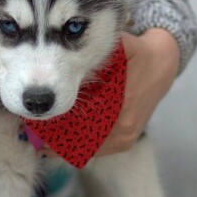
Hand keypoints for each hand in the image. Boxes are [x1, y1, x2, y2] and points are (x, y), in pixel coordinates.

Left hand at [39, 28, 179, 157]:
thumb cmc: (139, 54)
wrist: (163, 65)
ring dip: (65, 147)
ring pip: (90, 149)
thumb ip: (100, 53)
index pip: (84, 123)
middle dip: (57, 138)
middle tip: (33, 135)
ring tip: (40, 143)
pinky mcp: (126, 141)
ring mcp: (126, 138)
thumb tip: (70, 56)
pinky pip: (98, 149)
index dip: (59, 125)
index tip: (38, 124)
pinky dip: (78, 148)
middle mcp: (125, 128)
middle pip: (84, 140)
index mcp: (123, 107)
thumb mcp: (123, 46)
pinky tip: (56, 148)